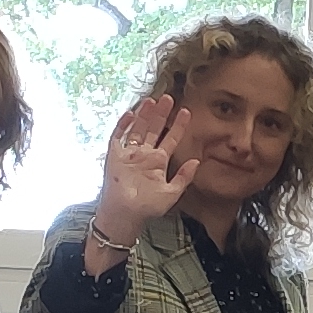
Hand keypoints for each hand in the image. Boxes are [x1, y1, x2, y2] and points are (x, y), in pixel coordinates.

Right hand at [92, 92, 196, 245]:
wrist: (127, 215)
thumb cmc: (148, 207)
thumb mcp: (172, 193)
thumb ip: (184, 177)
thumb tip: (197, 161)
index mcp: (158, 162)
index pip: (171, 138)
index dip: (178, 125)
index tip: (186, 112)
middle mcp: (144, 154)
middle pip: (154, 128)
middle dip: (161, 114)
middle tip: (169, 98)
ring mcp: (129, 153)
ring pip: (137, 128)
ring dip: (144, 115)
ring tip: (152, 101)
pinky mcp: (115, 155)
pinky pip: (118, 136)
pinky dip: (123, 125)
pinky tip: (130, 113)